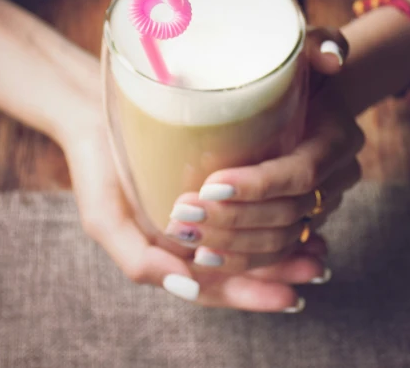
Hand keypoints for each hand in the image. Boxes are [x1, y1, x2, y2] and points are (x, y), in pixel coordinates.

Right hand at [58, 102, 327, 312]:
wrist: (90, 112)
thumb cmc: (96, 165)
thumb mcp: (105, 217)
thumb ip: (138, 259)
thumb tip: (187, 285)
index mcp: (166, 256)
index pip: (217, 288)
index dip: (254, 296)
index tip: (290, 297)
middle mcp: (189, 239)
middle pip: (242, 267)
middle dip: (280, 271)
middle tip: (316, 269)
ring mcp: (203, 212)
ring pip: (252, 240)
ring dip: (287, 247)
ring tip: (319, 249)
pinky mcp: (214, 180)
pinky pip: (252, 206)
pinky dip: (279, 214)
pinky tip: (304, 211)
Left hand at [164, 28, 364, 272]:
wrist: (315, 97)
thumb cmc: (300, 68)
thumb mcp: (305, 46)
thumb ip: (320, 41)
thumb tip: (333, 57)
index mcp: (338, 139)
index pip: (301, 173)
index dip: (258, 185)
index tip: (210, 184)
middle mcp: (335, 180)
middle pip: (288, 215)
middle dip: (234, 220)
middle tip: (183, 213)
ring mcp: (321, 207)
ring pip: (282, 242)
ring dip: (232, 247)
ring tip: (185, 235)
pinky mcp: (301, 224)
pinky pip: (276, 254)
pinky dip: (241, 261)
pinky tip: (204, 259)